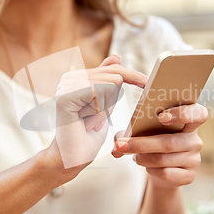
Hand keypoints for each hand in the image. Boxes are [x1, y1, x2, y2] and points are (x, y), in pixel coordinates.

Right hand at [48, 55, 146, 178]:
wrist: (73, 158)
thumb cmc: (88, 135)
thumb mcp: (104, 104)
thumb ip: (107, 82)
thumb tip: (115, 56)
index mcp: (77, 76)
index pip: (114, 68)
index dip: (132, 75)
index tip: (147, 82)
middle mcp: (69, 77)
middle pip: (114, 74)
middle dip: (114, 99)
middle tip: (95, 116)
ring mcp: (66, 84)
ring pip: (110, 82)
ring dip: (106, 106)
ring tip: (89, 118)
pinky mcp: (66, 95)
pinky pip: (100, 91)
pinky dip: (100, 108)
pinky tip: (86, 117)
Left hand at [112, 104, 207, 187]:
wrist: (162, 169)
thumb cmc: (153, 141)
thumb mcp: (144, 131)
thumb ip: (129, 131)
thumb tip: (117, 142)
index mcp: (189, 121)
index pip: (198, 114)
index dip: (182, 114)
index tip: (161, 117)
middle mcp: (195, 140)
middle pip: (170, 142)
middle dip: (142, 144)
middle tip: (122, 145)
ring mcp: (194, 159)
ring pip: (163, 159)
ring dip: (142, 158)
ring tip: (135, 156)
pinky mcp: (189, 176)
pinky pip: (165, 173)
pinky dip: (150, 170)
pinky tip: (146, 166)